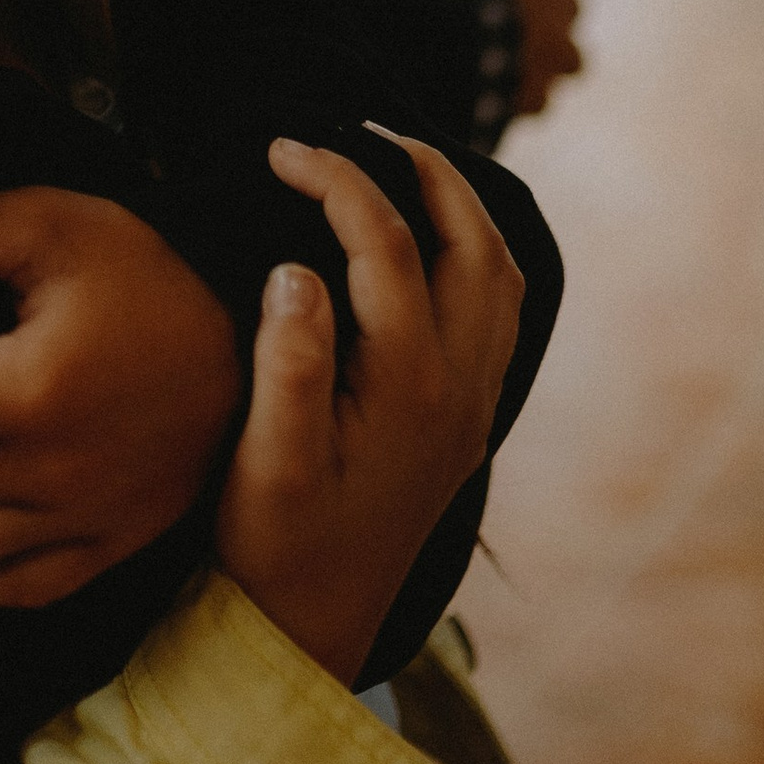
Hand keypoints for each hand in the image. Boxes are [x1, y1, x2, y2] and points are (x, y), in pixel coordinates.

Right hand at [215, 132, 522, 682]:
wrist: (309, 635)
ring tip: (405, 166)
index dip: (338, 181)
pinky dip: (476, 256)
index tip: (281, 148)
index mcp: (407, 387)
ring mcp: (470, 409)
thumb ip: (286, 363)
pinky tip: (433, 247)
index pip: (388, 246)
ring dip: (462, 209)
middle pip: (472, 247)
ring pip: (499, 279)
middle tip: (364, 129)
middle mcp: (457, 390)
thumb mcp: (265, 463)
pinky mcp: (463, 426)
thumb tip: (298, 268)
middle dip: (425, 173)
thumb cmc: (273, 549)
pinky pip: (497, 316)